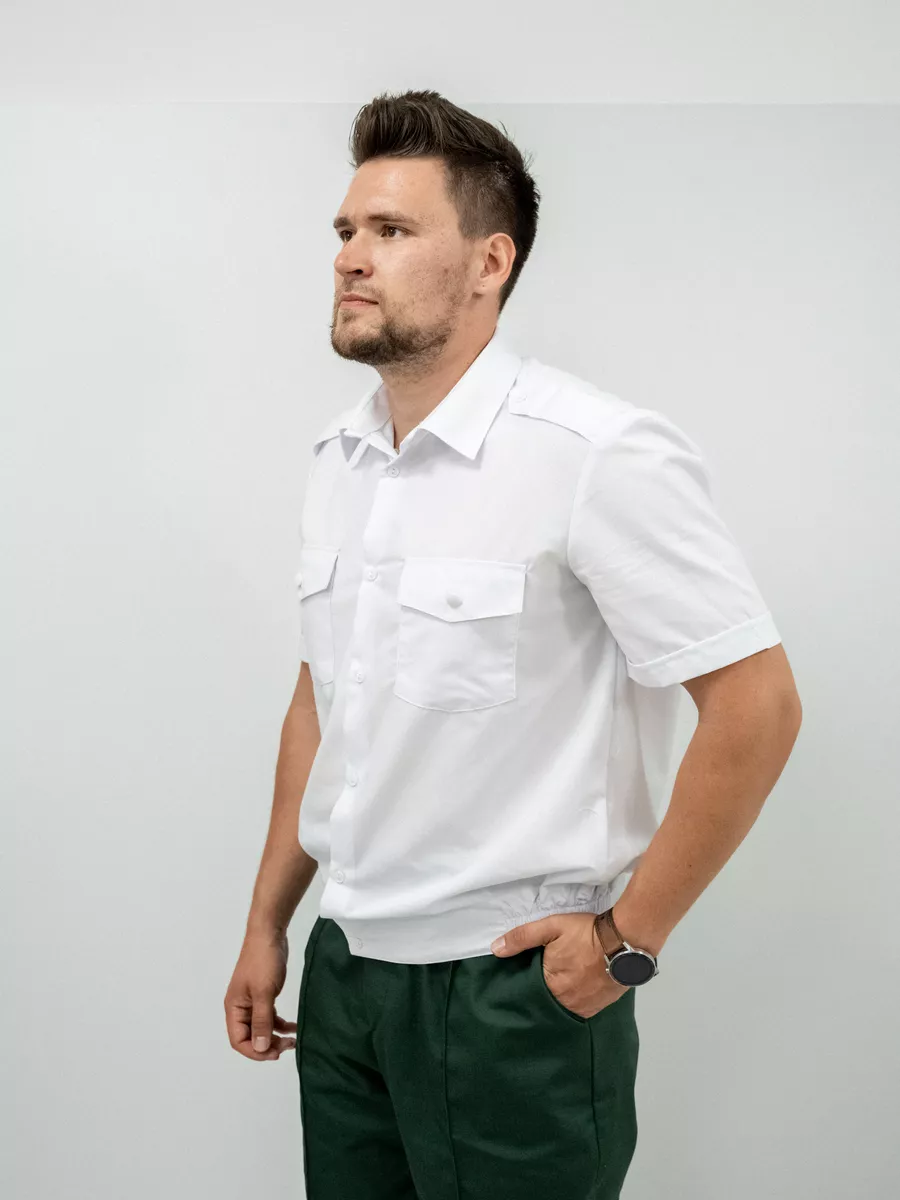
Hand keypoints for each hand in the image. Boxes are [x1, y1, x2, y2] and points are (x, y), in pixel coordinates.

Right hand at [224, 930, 297, 1061]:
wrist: (270, 934)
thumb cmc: (263, 962)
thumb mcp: (263, 993)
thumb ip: (262, 1021)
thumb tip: (260, 1048)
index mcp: (234, 1008)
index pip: (239, 1040)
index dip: (255, 1052)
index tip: (275, 1054)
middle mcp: (241, 1008)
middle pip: (250, 1037)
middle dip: (267, 1045)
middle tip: (288, 1046)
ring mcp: (252, 1001)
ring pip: (261, 1028)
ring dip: (275, 1036)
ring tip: (293, 1040)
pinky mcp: (264, 994)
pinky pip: (270, 1016)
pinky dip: (280, 1024)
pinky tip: (293, 1026)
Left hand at [491, 912, 629, 1018]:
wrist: (625, 941)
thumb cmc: (587, 933)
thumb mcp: (551, 927)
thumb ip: (522, 937)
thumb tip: (496, 949)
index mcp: (550, 984)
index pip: (528, 989)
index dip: (525, 982)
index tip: (522, 976)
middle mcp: (565, 1001)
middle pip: (545, 1000)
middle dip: (541, 991)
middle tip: (542, 978)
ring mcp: (583, 1007)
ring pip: (562, 1006)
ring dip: (558, 997)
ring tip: (558, 984)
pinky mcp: (599, 1007)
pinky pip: (580, 1009)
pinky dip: (575, 1000)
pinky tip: (574, 989)